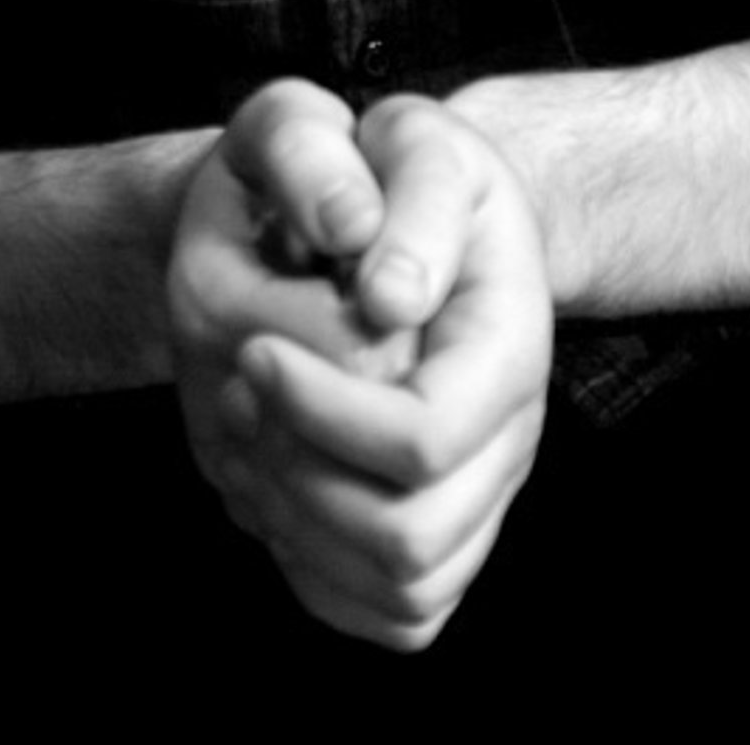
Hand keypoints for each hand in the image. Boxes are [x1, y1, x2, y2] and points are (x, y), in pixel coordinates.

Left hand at [168, 80, 551, 649]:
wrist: (425, 213)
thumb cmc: (406, 170)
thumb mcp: (409, 135)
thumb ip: (403, 193)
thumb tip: (388, 297)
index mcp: (509, 347)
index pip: (421, 438)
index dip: (319, 406)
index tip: (251, 343)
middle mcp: (508, 440)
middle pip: (406, 539)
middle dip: (298, 468)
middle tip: (240, 379)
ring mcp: (478, 497)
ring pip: (395, 591)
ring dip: (297, 518)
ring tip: (253, 422)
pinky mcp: (439, 538)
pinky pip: (386, 614)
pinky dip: (317, 566)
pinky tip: (278, 473)